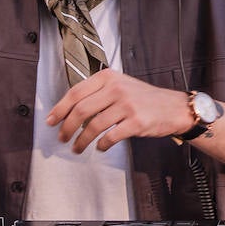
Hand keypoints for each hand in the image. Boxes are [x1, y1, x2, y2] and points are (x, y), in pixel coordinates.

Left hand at [45, 69, 191, 152]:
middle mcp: (116, 89)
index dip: (60, 108)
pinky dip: (102, 145)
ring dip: (81, 140)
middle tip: (62, 138)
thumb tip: (69, 110)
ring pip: (93, 126)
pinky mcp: (136, 122)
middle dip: (67, 127)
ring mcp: (127, 105)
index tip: (51, 121)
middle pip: (81, 110)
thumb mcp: (121, 85)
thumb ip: (98, 92)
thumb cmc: (144, 99)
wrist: (173, 108)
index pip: (76, 92)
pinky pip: (110, 137)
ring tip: (77, 148)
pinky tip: (101, 147)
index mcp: (109, 77)